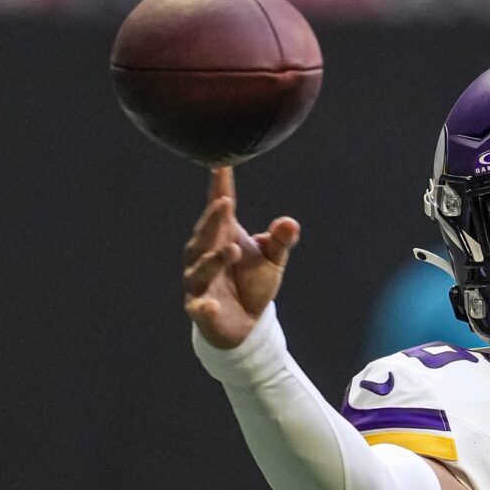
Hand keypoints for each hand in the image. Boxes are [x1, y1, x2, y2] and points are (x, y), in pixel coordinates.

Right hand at [183, 166, 299, 348]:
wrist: (244, 324)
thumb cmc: (253, 284)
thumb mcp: (272, 261)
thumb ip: (280, 242)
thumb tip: (290, 222)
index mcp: (222, 237)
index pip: (221, 209)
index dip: (220, 187)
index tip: (221, 165)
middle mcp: (203, 255)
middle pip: (206, 234)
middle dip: (213, 220)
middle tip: (225, 204)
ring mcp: (199, 282)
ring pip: (200, 267)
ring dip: (214, 259)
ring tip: (232, 250)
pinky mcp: (201, 309)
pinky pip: (200, 307)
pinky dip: (204, 306)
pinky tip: (211, 305)